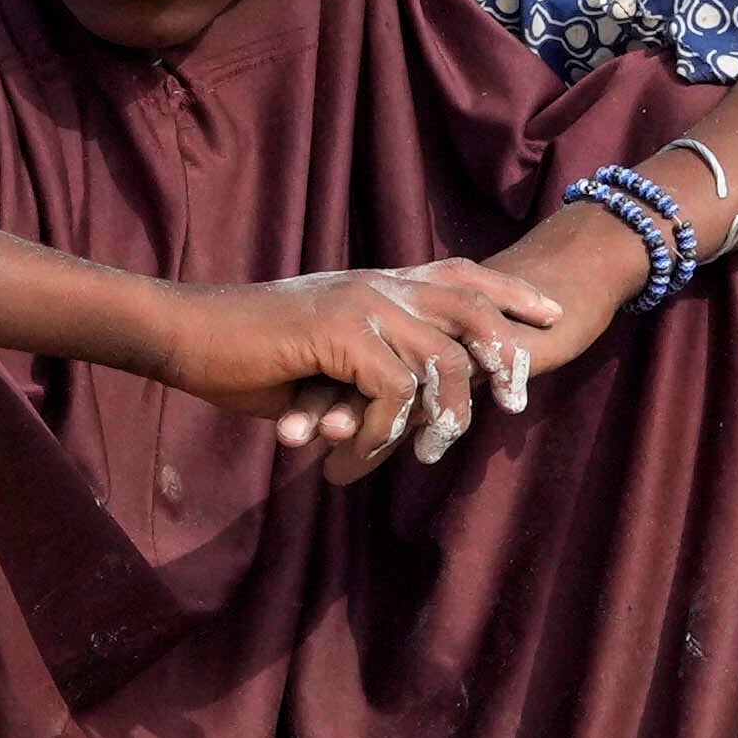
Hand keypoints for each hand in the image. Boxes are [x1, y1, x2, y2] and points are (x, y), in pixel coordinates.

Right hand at [152, 266, 518, 477]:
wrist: (186, 336)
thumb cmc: (247, 354)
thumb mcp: (324, 360)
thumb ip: (371, 372)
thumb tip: (412, 416)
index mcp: (378, 282)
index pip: (462, 275)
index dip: (510, 294)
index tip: (550, 319)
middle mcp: (378, 284)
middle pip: (472, 311)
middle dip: (505, 358)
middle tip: (516, 405)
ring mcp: (361, 305)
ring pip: (438, 364)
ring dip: (434, 421)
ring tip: (422, 457)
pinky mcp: (340, 334)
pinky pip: (391, 394)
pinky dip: (376, 437)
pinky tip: (345, 462)